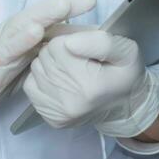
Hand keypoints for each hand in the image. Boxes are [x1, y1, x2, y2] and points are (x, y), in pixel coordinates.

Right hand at [0, 0, 95, 140]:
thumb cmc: (0, 74)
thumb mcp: (31, 62)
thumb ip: (52, 52)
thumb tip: (85, 46)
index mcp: (25, 33)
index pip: (50, 18)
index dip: (71, 7)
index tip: (93, 0)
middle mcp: (14, 33)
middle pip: (40, 16)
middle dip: (63, 6)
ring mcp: (1, 44)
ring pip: (23, 25)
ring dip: (44, 15)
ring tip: (63, 6)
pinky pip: (7, 49)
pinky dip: (20, 39)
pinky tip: (34, 32)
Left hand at [22, 31, 158, 138]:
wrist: (125, 108)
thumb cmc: (126, 75)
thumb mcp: (126, 50)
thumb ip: (100, 41)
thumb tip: (68, 42)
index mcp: (89, 85)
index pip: (58, 46)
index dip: (69, 40)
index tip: (83, 47)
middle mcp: (70, 103)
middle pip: (45, 57)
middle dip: (58, 51)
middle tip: (77, 57)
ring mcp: (58, 113)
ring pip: (36, 69)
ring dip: (49, 64)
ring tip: (70, 68)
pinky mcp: (50, 118)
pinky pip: (31, 85)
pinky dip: (42, 78)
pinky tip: (60, 80)